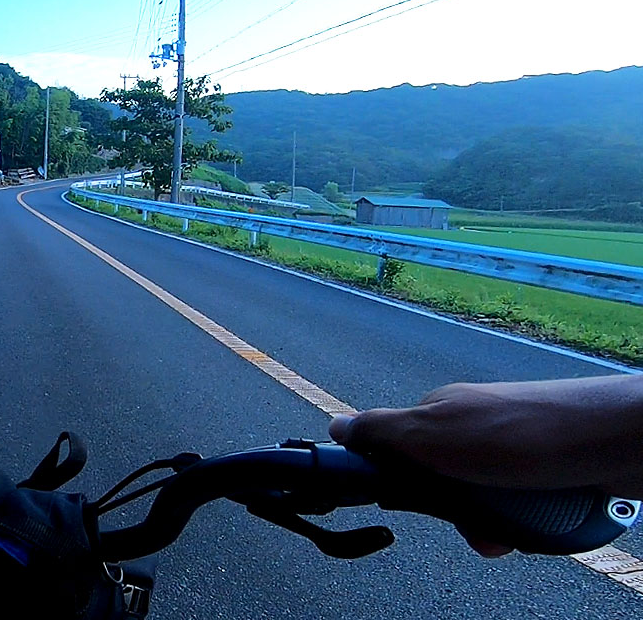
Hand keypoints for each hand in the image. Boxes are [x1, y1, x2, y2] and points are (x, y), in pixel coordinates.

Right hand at [329, 375, 642, 555]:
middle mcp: (471, 429)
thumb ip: (381, 431)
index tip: (400, 504)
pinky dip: (516, 523)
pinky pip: (513, 508)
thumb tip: (334, 427)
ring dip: (484, 523)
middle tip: (467, 522)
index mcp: (438, 413)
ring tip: (503, 531)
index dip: (393, 481)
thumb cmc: (518, 433)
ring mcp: (508, 453)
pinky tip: (526, 526)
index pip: (394, 452)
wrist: (610, 443)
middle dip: (447, 511)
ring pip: (476, 501)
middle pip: (436, 484)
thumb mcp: (433, 431)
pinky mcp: (542, 474)